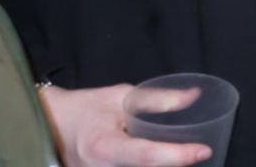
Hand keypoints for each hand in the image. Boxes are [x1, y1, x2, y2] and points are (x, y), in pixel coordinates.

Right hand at [40, 83, 212, 165]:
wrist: (52, 125)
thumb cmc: (86, 109)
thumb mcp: (121, 96)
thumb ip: (157, 99)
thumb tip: (194, 97)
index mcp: (103, 146)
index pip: (146, 156)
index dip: (177, 156)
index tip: (204, 151)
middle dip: (173, 166)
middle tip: (197, 155)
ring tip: (182, 157)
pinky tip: (161, 162)